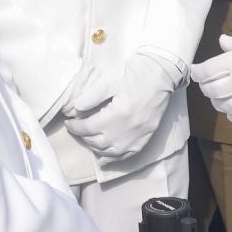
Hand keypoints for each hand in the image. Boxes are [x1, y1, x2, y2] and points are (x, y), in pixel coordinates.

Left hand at [61, 52, 181, 161]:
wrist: (163, 74)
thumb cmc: (136, 73)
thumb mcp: (111, 79)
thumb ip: (92, 95)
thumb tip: (75, 108)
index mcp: (117, 115)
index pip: (89, 128)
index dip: (75, 127)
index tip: (68, 122)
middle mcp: (127, 131)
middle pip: (97, 142)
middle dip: (83, 136)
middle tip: (76, 128)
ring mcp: (137, 137)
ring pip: (110, 152)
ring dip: (96, 147)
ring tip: (88, 138)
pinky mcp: (146, 138)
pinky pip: (127, 155)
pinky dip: (113, 158)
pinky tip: (104, 157)